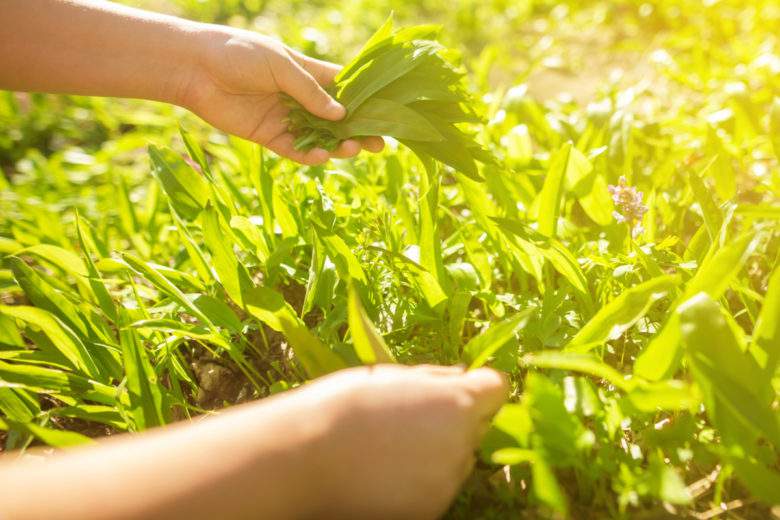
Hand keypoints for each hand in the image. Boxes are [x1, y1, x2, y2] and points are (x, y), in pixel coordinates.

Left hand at [178, 25, 383, 164]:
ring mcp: (285, 118)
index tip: (386, 114)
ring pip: (319, 137)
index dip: (364, 100)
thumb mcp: (280, 65)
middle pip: (336, 119)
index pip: (343, 87)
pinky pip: (294, 150)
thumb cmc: (238, 53)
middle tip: (378, 145)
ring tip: (352, 150)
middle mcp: (299, 98)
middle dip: (358, 131)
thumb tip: (341, 114)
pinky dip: (309, 155)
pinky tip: (321, 156)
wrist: (195, 68)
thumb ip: (309, 90)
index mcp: (307, 73)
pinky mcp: (268, 135)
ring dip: (337, 146)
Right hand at [304, 365, 508, 518]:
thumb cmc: (343, 406)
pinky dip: (419, 480)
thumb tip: (463, 376)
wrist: (303, 460)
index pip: (496, 387)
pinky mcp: (430, 511)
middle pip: (474, 427)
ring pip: (456, 459)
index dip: (479, 384)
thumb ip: (435, 377)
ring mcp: (447, 483)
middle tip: (406, 417)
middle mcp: (461, 445)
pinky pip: (436, 487)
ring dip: (436, 452)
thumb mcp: (390, 375)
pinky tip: (383, 472)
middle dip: (452, 421)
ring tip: (387, 446)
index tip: (459, 386)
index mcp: (456, 403)